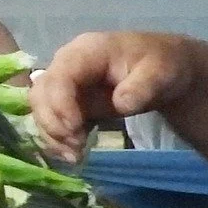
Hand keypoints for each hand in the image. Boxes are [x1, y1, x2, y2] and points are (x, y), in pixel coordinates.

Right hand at [29, 30, 203, 162]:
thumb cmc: (162, 66)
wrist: (165, 71)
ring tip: (75, 156)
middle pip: (42, 91)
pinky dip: (57, 139)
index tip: (76, 131)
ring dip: (52, 134)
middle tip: (77, 147)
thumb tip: (120, 104)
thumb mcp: (161, 72)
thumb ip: (142, 86)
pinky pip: (52, 119)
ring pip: (41, 107)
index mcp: (87, 51)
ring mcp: (67, 83)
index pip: (60, 74)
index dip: (60, 103)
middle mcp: (68, 64)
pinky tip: (74, 155)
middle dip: (52, 122)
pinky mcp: (70, 102)